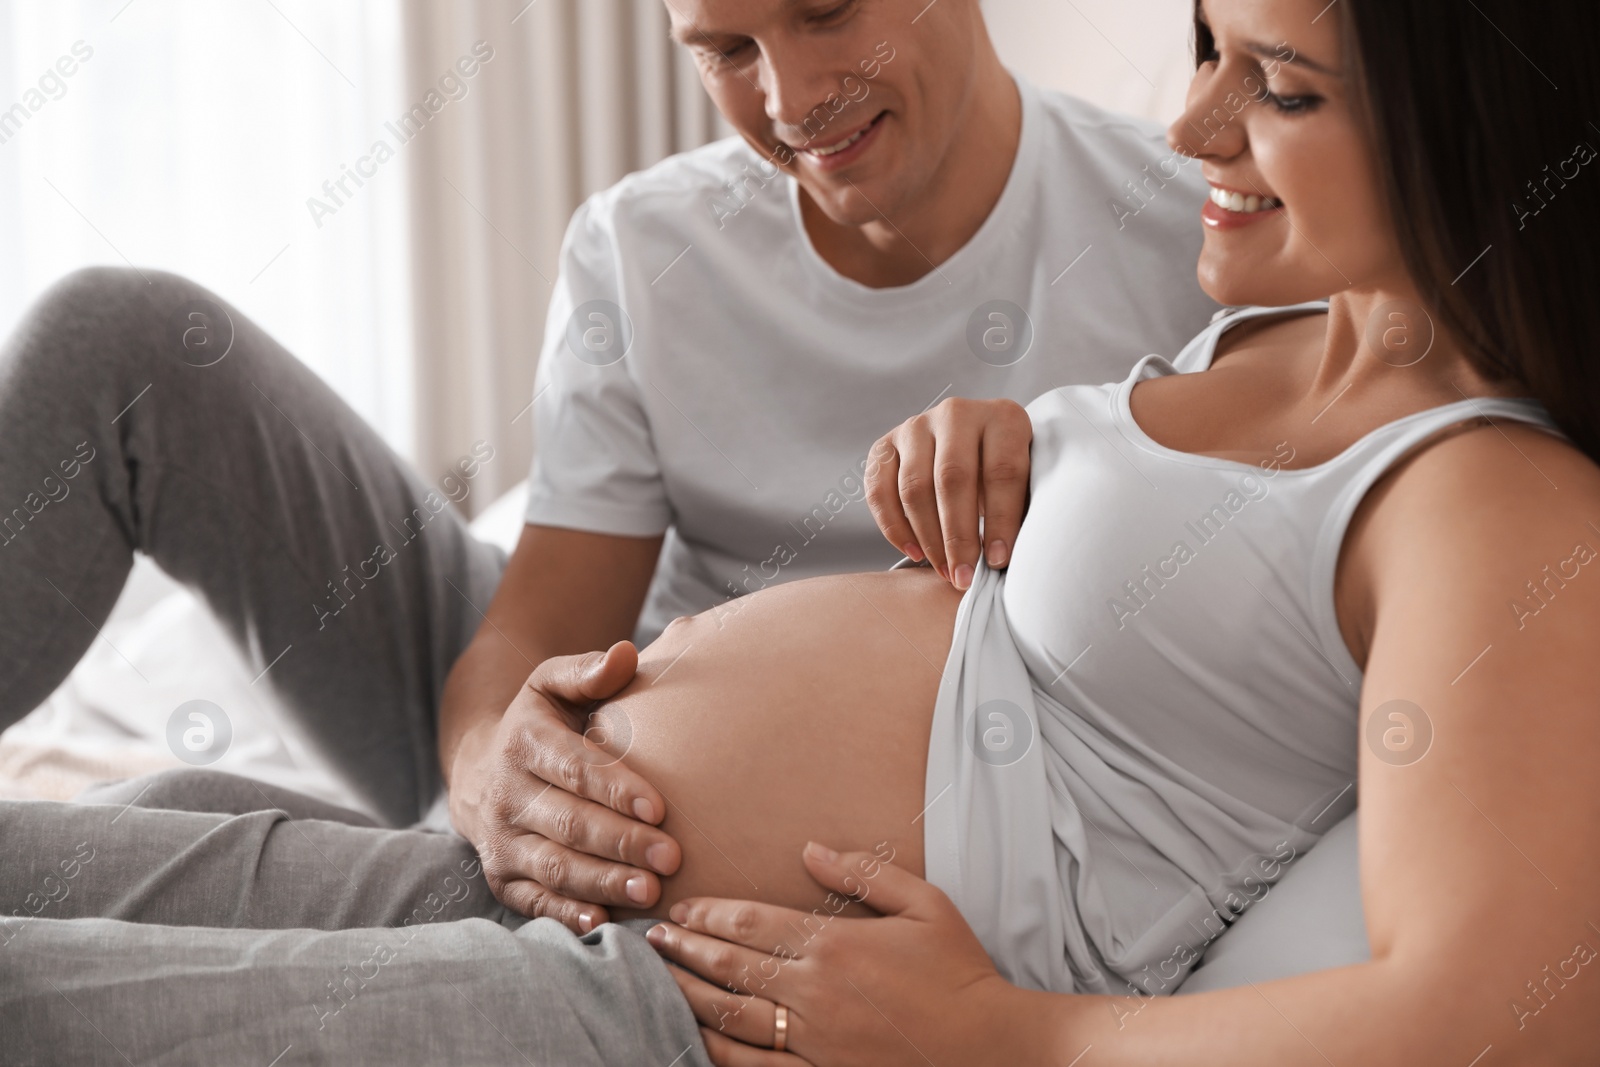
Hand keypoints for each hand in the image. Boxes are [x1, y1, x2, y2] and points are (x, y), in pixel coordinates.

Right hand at [448, 642, 681, 930]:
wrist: (479, 767)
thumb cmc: (540, 723)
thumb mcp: (553, 684)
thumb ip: (588, 670)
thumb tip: (625, 654)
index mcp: (524, 743)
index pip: (573, 768)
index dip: (616, 789)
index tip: (660, 807)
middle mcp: (506, 794)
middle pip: (569, 823)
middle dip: (621, 842)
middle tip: (670, 858)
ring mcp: (500, 841)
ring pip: (554, 866)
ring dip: (603, 882)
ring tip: (649, 893)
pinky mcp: (501, 878)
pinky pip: (533, 902)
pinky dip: (566, 915)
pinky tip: (602, 923)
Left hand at [646, 843, 1043, 1066]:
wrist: (991, 1047)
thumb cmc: (960, 971)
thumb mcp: (924, 903)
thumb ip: (863, 873)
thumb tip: (809, 847)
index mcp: (835, 944)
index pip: (751, 921)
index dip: (708, 912)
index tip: (681, 907)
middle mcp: (815, 992)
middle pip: (730, 965)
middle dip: (685, 948)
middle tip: (652, 937)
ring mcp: (814, 1040)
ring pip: (731, 1016)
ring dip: (688, 993)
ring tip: (660, 978)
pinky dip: (718, 1051)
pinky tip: (696, 1036)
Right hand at [865, 398, 1031, 590]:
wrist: (976, 446)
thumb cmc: (1006, 476)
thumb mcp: (1027, 484)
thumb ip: (1020, 512)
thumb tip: (1003, 560)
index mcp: (1003, 417)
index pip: (1002, 470)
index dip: (1000, 520)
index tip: (997, 561)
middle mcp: (957, 413)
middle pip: (952, 478)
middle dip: (958, 535)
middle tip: (963, 575)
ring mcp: (916, 426)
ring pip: (914, 487)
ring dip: (927, 537)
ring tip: (944, 570)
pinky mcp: (886, 444)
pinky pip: (879, 490)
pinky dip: (893, 527)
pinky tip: (914, 553)